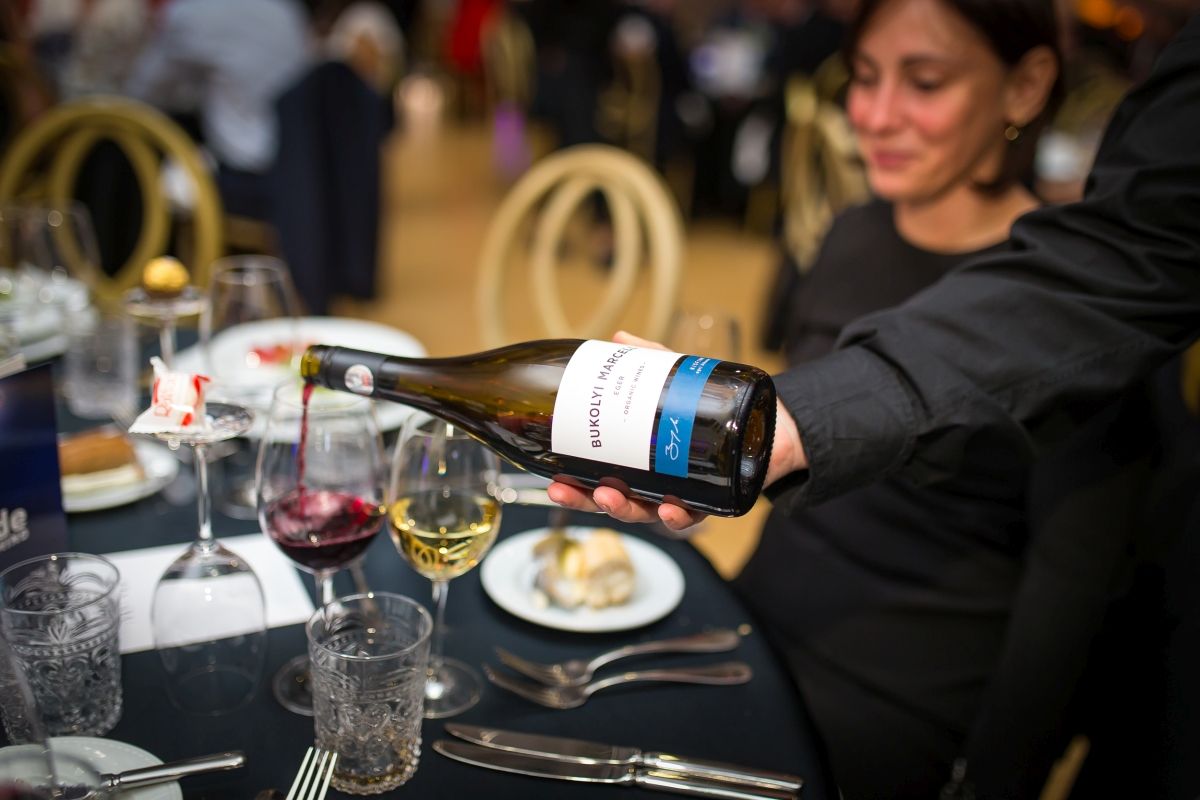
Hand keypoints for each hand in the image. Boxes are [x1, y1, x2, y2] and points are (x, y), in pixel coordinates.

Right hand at [546, 332, 808, 531]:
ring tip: (609, 495)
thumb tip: (617, 338)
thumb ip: (649, 361)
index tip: (553, 480)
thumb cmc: (715, 411)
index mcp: (641, 465)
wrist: (767, 425)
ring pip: (646, 513)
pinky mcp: (713, 502)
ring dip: (625, 509)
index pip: (601, 479)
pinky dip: (678, 517)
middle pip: (615, 501)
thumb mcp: (678, 380)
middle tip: (566, 490)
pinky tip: (669, 510)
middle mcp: (657, 487)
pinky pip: (693, 517)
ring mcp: (683, 496)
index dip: (576, 485)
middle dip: (588, 500)